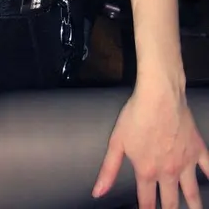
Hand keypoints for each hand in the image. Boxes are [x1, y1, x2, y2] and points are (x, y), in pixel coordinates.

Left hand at [92, 86, 208, 208]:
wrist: (159, 96)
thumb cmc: (136, 115)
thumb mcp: (117, 142)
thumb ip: (109, 170)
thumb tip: (98, 192)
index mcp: (147, 171)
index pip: (146, 202)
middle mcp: (168, 172)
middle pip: (170, 202)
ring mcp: (185, 162)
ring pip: (192, 193)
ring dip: (194, 207)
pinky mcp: (198, 150)